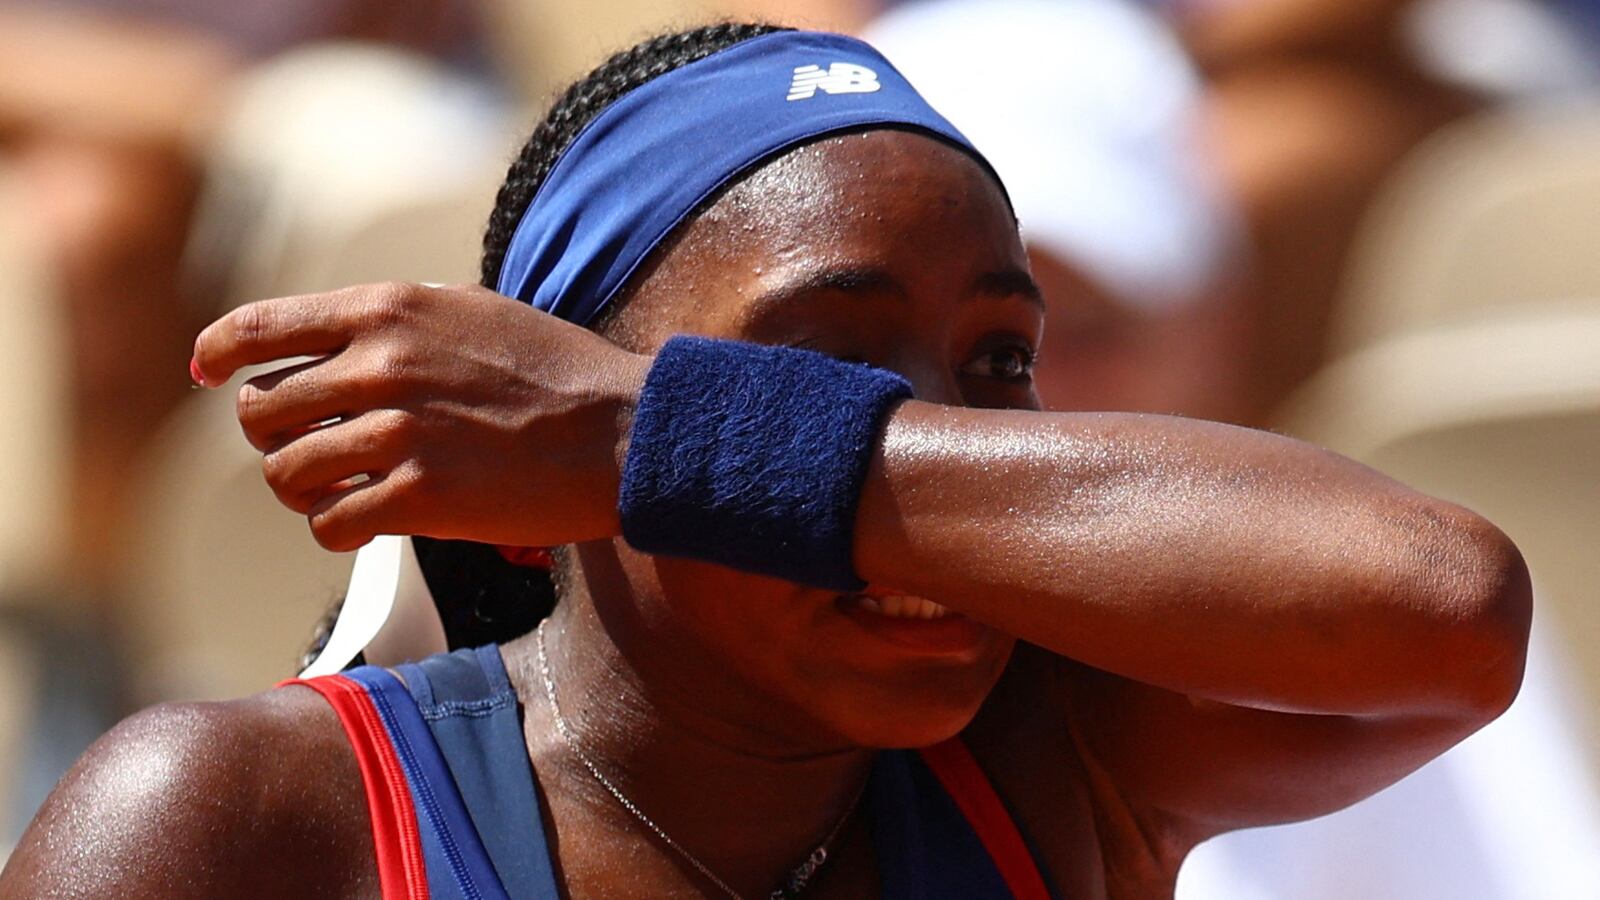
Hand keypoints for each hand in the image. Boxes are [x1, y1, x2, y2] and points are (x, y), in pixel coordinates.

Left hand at [192, 282, 648, 550]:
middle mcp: (380, 365)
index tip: (210, 375)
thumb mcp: (470, 312)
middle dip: (274, 435)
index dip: (219, 354)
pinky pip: (329, 523)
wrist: (623, 432)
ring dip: (305, 488)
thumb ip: (394, 322)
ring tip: (343, 490)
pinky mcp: (419, 498)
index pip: (257, 328)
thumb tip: (328, 343)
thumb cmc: (557, 373)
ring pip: (286, 472)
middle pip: (259, 410)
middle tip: (310, 449)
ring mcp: (397, 433)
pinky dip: (338, 529)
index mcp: (387, 310)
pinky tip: (368, 523)